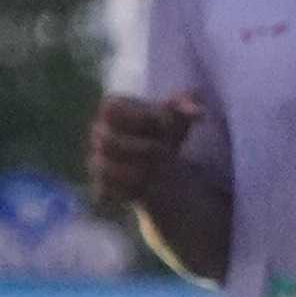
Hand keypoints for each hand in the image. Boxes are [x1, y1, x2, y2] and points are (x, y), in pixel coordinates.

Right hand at [87, 88, 210, 220]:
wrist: (159, 162)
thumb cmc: (165, 131)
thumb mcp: (178, 116)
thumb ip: (187, 106)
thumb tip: (199, 112)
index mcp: (112, 108)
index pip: (111, 109)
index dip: (140, 117)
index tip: (167, 123)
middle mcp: (98, 132)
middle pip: (109, 141)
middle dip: (143, 148)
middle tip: (167, 151)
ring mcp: (96, 159)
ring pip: (107, 169)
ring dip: (140, 170)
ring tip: (161, 169)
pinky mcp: (101, 185)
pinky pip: (109, 190)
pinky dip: (133, 189)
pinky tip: (151, 184)